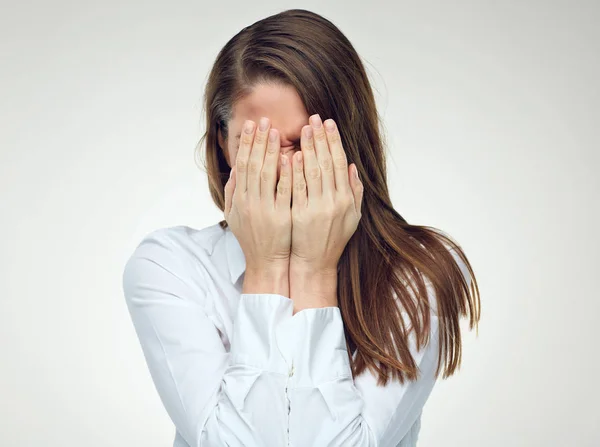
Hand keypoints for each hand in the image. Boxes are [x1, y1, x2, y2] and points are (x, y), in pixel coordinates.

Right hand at [224, 117, 292, 273]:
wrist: (266, 263)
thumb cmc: (252, 238)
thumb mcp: (234, 216)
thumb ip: (233, 192)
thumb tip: (235, 169)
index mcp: (239, 199)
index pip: (242, 165)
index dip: (246, 144)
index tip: (252, 125)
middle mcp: (249, 202)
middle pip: (254, 165)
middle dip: (259, 141)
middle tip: (264, 121)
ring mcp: (265, 210)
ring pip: (267, 175)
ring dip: (271, 152)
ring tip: (276, 132)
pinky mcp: (281, 217)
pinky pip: (284, 191)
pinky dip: (287, 173)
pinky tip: (290, 157)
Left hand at [290, 114, 363, 275]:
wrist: (315, 263)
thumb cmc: (333, 238)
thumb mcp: (352, 216)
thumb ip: (354, 190)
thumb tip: (351, 165)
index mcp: (346, 199)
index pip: (340, 163)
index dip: (334, 141)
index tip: (329, 123)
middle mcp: (334, 202)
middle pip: (327, 163)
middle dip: (321, 138)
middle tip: (315, 118)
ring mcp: (317, 208)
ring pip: (313, 171)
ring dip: (309, 148)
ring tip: (304, 129)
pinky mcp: (300, 215)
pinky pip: (297, 188)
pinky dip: (295, 170)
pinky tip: (293, 154)